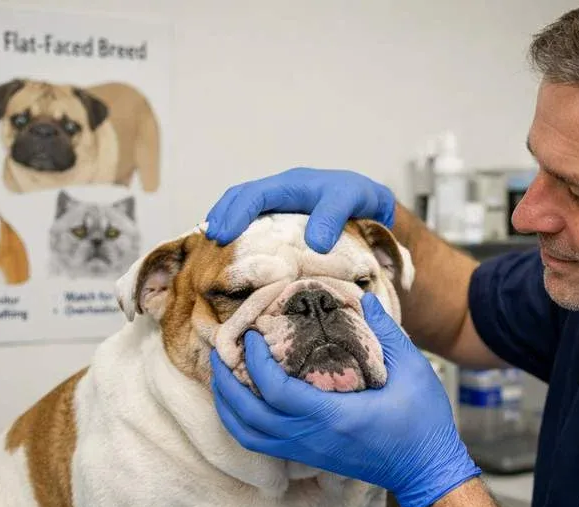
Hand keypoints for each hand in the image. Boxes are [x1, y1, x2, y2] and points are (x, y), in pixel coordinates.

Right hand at [204, 168, 395, 252]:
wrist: (371, 201)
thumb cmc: (358, 198)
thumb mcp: (349, 202)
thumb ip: (333, 218)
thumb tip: (316, 243)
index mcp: (290, 184)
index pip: (254, 195)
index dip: (235, 214)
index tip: (222, 236)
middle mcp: (280, 191)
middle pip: (240, 198)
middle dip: (221, 217)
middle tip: (207, 243)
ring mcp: (280, 204)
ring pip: (243, 208)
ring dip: (225, 223)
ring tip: (211, 247)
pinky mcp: (283, 218)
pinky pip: (255, 220)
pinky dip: (240, 231)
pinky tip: (235, 250)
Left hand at [210, 294, 480, 506]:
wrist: (425, 470)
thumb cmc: (423, 421)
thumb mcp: (413, 369)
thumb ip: (385, 332)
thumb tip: (363, 299)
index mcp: (333, 416)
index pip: (275, 392)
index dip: (256, 362)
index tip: (252, 335)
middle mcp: (311, 438)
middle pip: (248, 416)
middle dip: (226, 383)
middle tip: (219, 350)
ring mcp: (307, 451)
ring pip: (248, 435)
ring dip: (228, 405)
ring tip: (222, 375)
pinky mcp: (308, 457)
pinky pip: (260, 443)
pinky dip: (242, 421)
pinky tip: (243, 400)